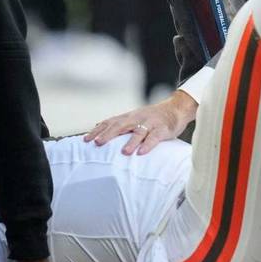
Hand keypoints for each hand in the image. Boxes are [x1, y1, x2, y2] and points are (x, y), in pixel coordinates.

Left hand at [83, 90, 197, 155]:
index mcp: (128, 117)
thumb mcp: (133, 118)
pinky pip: (154, 137)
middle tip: (98, 143)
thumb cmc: (152, 117)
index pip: (109, 122)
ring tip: (123, 152)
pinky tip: (142, 152)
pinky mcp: (162, 130)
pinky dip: (148, 145)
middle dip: (108, 134)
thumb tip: (98, 127)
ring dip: (131, 142)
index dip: (97, 131)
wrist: (175, 109)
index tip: (86, 140)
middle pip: (120, 126)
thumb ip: (119, 124)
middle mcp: (136, 118)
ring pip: (138, 132)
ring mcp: (149, 123)